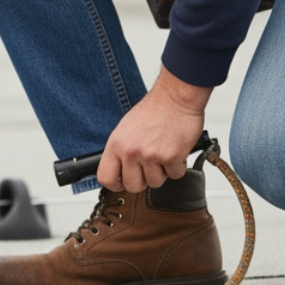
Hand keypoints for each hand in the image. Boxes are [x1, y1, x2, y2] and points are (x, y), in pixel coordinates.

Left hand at [97, 67, 210, 192]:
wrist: (176, 97)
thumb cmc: (154, 110)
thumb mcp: (126, 128)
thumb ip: (121, 150)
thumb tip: (119, 171)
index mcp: (116, 144)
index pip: (105, 177)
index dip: (115, 184)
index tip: (123, 182)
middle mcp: (131, 151)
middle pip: (133, 186)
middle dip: (143, 180)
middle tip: (150, 167)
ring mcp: (151, 155)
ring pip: (156, 183)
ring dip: (162, 172)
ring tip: (163, 153)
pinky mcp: (171, 157)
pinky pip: (175, 175)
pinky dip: (178, 166)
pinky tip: (175, 150)